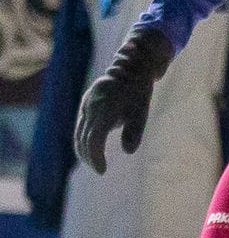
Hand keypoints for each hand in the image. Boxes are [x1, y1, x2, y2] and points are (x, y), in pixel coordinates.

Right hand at [75, 26, 172, 172]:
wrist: (129, 66)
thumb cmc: (138, 91)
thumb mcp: (141, 110)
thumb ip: (134, 131)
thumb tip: (129, 151)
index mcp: (104, 110)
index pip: (94, 140)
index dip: (96, 157)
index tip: (102, 171)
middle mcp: (90, 108)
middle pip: (83, 139)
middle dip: (90, 157)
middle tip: (100, 170)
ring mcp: (85, 106)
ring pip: (79, 133)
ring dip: (84, 150)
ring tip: (95, 163)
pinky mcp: (85, 104)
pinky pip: (80, 126)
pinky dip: (82, 140)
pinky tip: (89, 149)